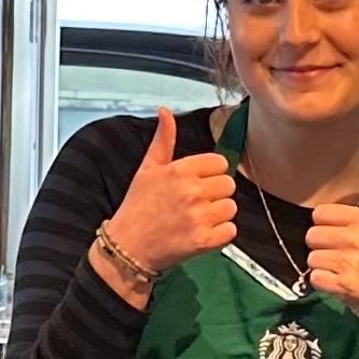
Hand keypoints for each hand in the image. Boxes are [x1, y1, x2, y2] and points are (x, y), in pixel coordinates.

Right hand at [104, 108, 237, 273]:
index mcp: (180, 170)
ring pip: (231, 208)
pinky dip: (220, 234)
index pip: (220, 162)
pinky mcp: (204, 241)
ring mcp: (199, 217)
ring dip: (218, 214)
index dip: (210, 173)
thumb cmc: (138, 206)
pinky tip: (202, 232)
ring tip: (197, 218)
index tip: (197, 182)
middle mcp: (192, 191)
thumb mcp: (148, 169)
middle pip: (229, 184)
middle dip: (215, 193)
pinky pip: (230, 231)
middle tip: (196, 202)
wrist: (128, 247)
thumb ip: (163, 139)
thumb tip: (165, 111)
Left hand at [306, 164, 358, 349]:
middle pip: (312, 236)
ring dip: (324, 269)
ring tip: (344, 273)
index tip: (342, 240)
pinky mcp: (344, 284)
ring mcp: (350, 261)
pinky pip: (315, 278)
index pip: (320, 214)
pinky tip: (341, 286)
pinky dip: (324, 285)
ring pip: (311, 258)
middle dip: (323, 249)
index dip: (326, 228)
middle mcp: (357, 237)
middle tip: (343, 259)